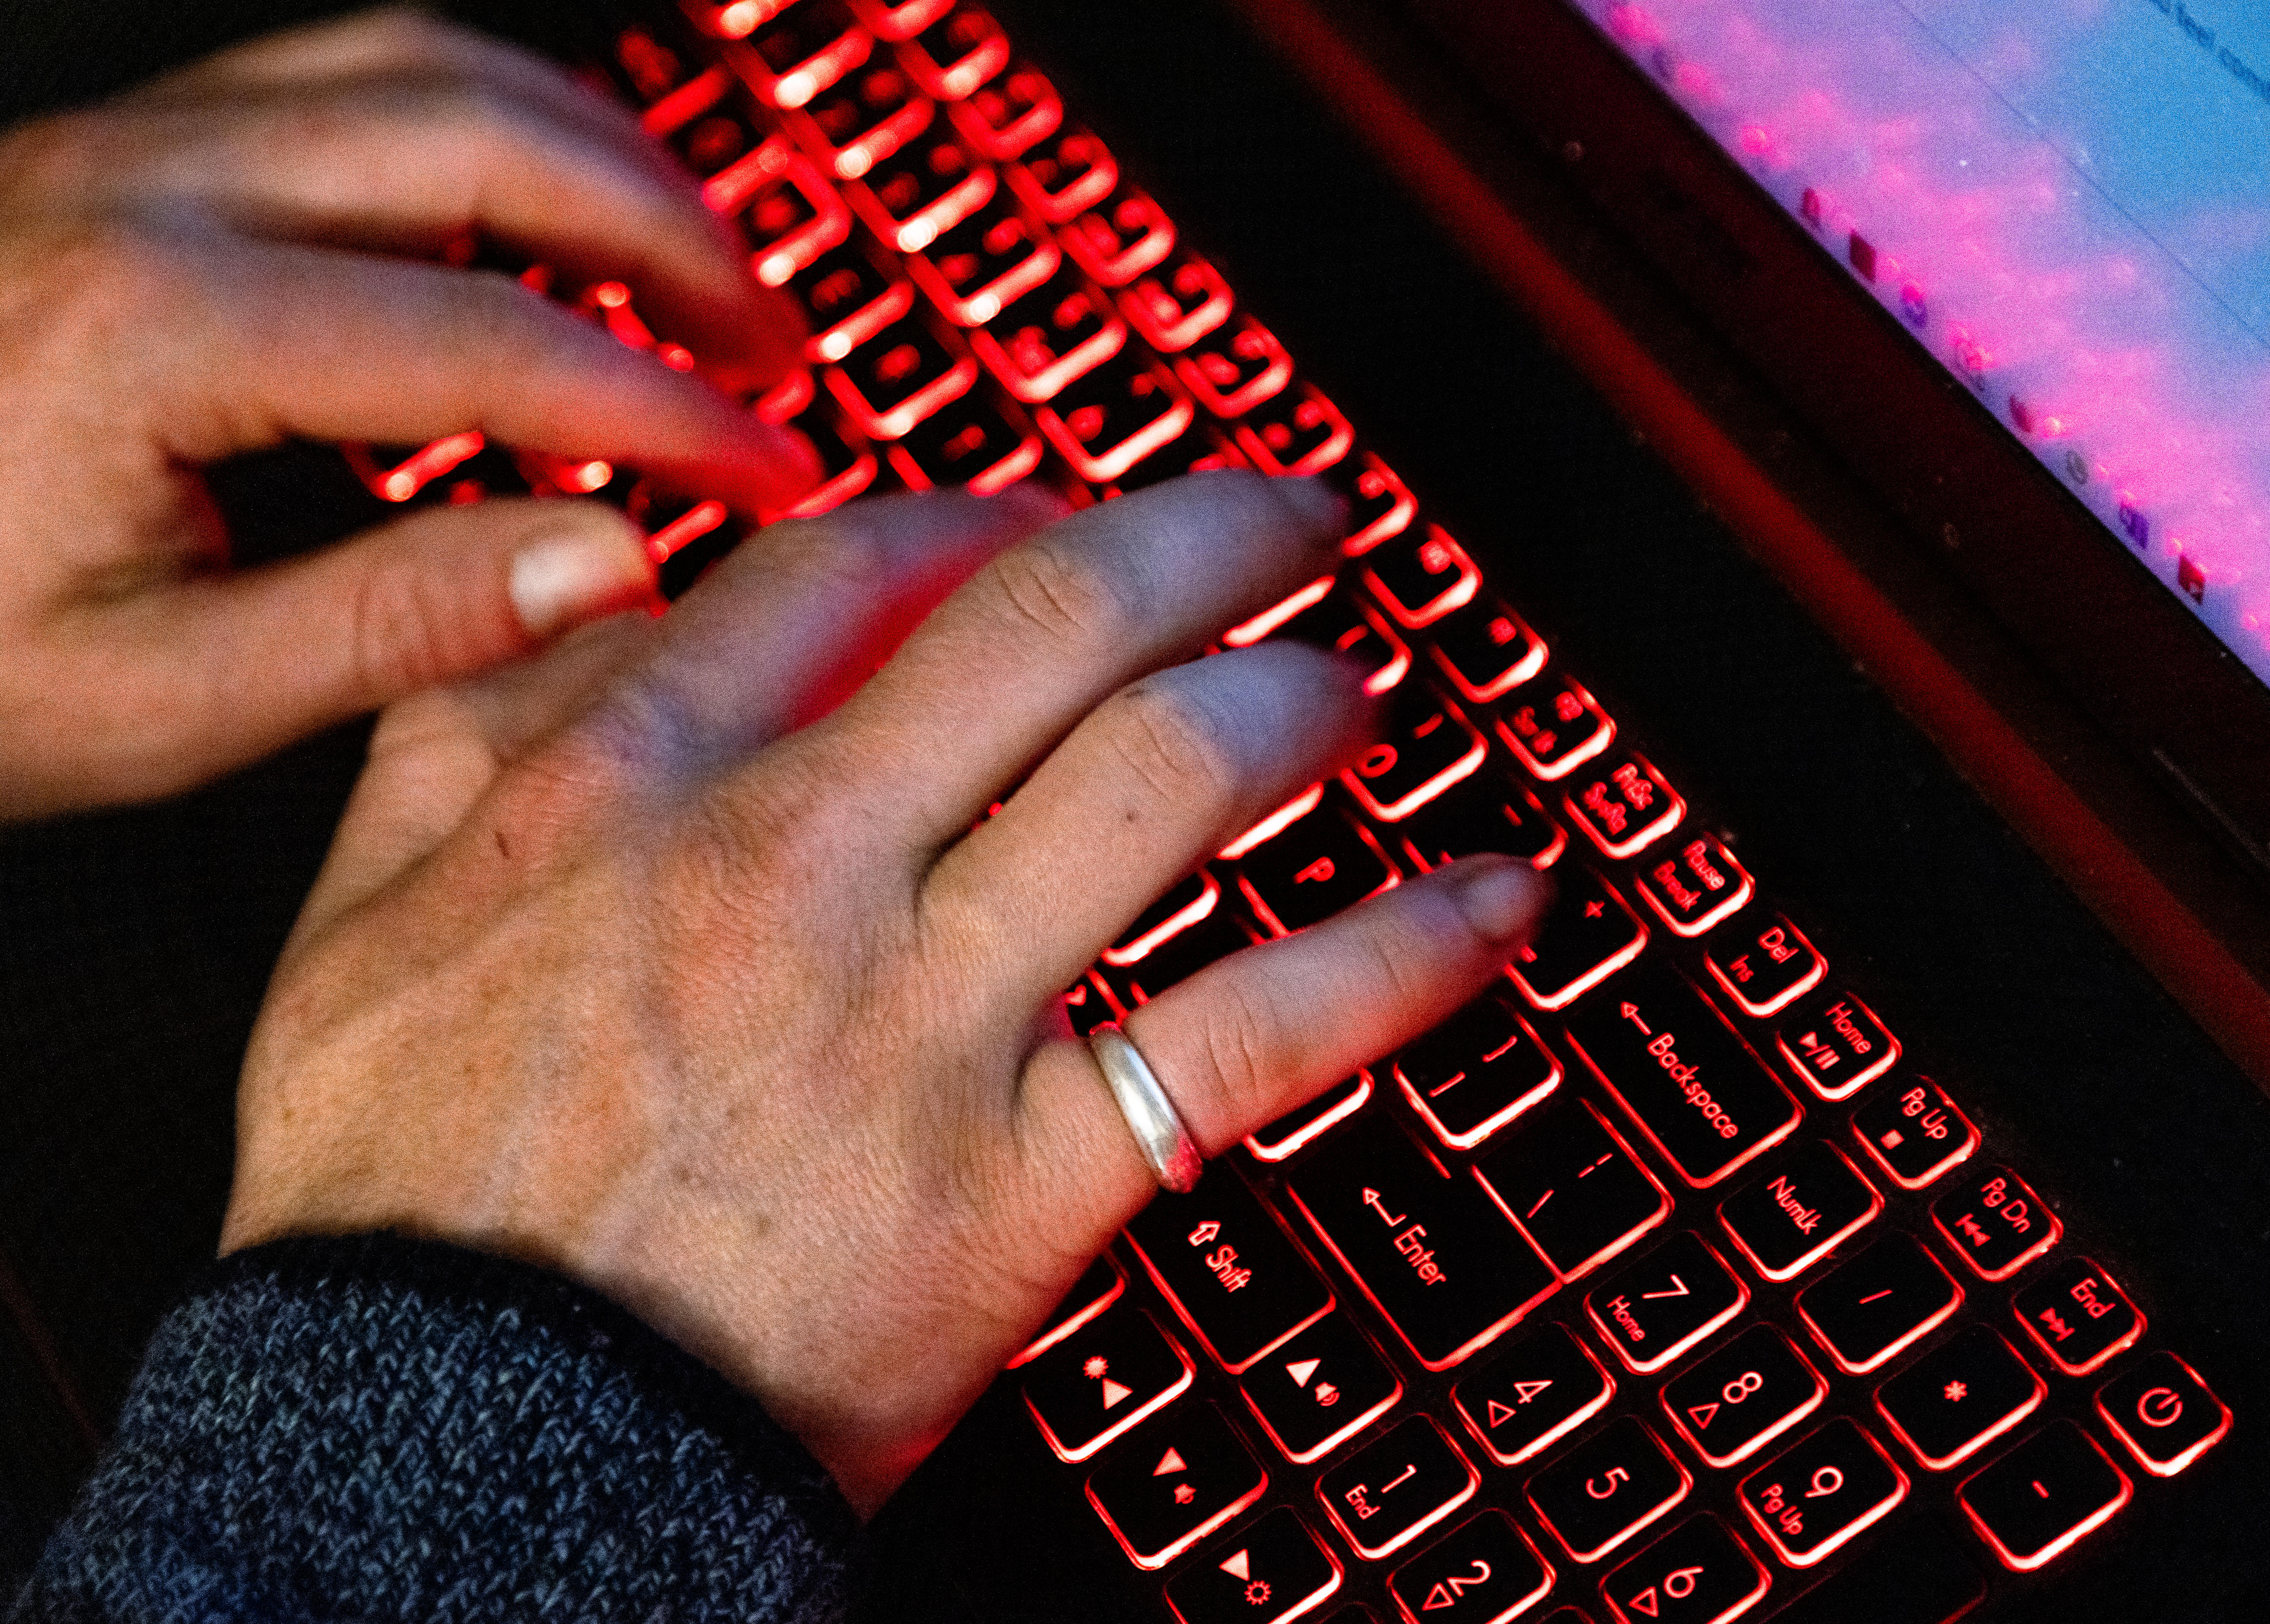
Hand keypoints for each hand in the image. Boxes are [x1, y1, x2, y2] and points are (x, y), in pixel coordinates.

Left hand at [0, 9, 814, 817]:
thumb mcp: (148, 697)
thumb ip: (393, 626)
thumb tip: (607, 566)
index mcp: (150, 328)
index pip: (500, 347)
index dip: (672, 412)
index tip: (771, 469)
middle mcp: (136, 192)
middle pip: (487, 135)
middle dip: (673, 239)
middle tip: (773, 346)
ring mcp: (119, 148)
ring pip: (421, 69)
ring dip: (592, 156)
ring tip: (694, 263)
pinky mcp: (115, 153)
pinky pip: (343, 76)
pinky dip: (483, 130)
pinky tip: (540, 221)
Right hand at [223, 472, 1551, 1513]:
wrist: (450, 1445)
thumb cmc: (405, 1197)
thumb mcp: (364, 918)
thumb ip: (471, 725)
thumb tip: (603, 581)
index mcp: (635, 784)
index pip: (858, 562)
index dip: (987, 512)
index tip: (1050, 520)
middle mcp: (793, 865)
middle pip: (1052, 620)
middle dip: (1206, 539)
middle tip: (1292, 521)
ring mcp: (916, 1018)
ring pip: (1166, 779)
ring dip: (1300, 705)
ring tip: (1359, 686)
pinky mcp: (1015, 1182)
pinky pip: (1251, 1035)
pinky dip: (1399, 954)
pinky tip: (1494, 900)